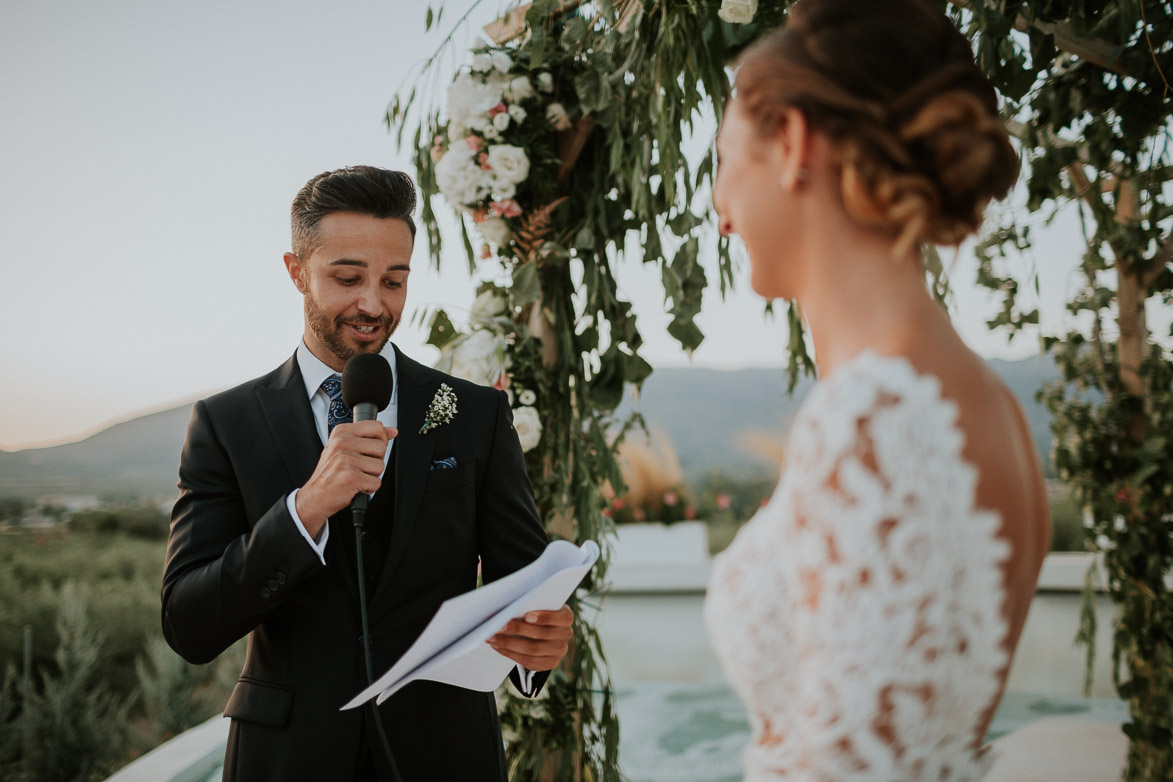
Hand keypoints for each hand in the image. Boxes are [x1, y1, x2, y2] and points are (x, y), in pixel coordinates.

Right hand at [295, 422, 395, 536]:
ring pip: (380, 466)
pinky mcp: (352, 477)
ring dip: (372, 475)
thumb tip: (393, 431)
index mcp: (341, 432)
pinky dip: (369, 488)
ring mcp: (346, 460)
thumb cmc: (330, 473)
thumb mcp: (344, 448)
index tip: (371, 449)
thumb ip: (368, 437)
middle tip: (360, 466)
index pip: (376, 426)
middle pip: (381, 447)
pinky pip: (376, 482)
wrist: (315, 497)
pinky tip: (356, 486)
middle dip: (375, 460)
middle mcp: (342, 443)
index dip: (380, 439)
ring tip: (357, 476)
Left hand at [488, 605, 573, 670]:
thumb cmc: (538, 611)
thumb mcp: (539, 605)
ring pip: (532, 649)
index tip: (527, 616)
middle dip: (517, 629)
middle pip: (541, 634)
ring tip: (491, 637)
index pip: (559, 617)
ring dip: (508, 643)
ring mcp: (559, 652)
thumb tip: (508, 607)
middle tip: (498, 625)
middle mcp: (566, 635)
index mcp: (566, 617)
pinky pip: (527, 661)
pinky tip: (497, 646)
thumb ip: (530, 604)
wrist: (545, 630)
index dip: (544, 617)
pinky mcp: (548, 663)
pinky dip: (510, 653)